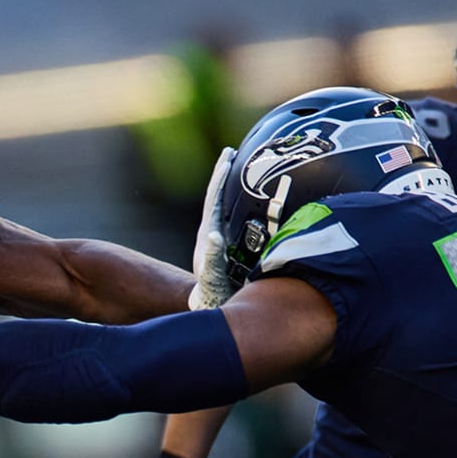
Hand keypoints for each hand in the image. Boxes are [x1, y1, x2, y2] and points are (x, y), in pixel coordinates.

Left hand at [189, 146, 234, 309]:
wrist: (213, 306)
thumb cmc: (213, 292)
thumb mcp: (212, 273)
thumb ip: (211, 255)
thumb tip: (214, 234)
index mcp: (208, 232)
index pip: (214, 197)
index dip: (220, 176)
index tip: (227, 156)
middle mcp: (212, 230)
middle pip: (217, 195)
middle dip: (223, 173)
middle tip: (230, 151)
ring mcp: (219, 236)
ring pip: (224, 204)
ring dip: (229, 184)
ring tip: (236, 166)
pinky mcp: (228, 244)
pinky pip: (234, 217)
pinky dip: (239, 202)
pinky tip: (248, 197)